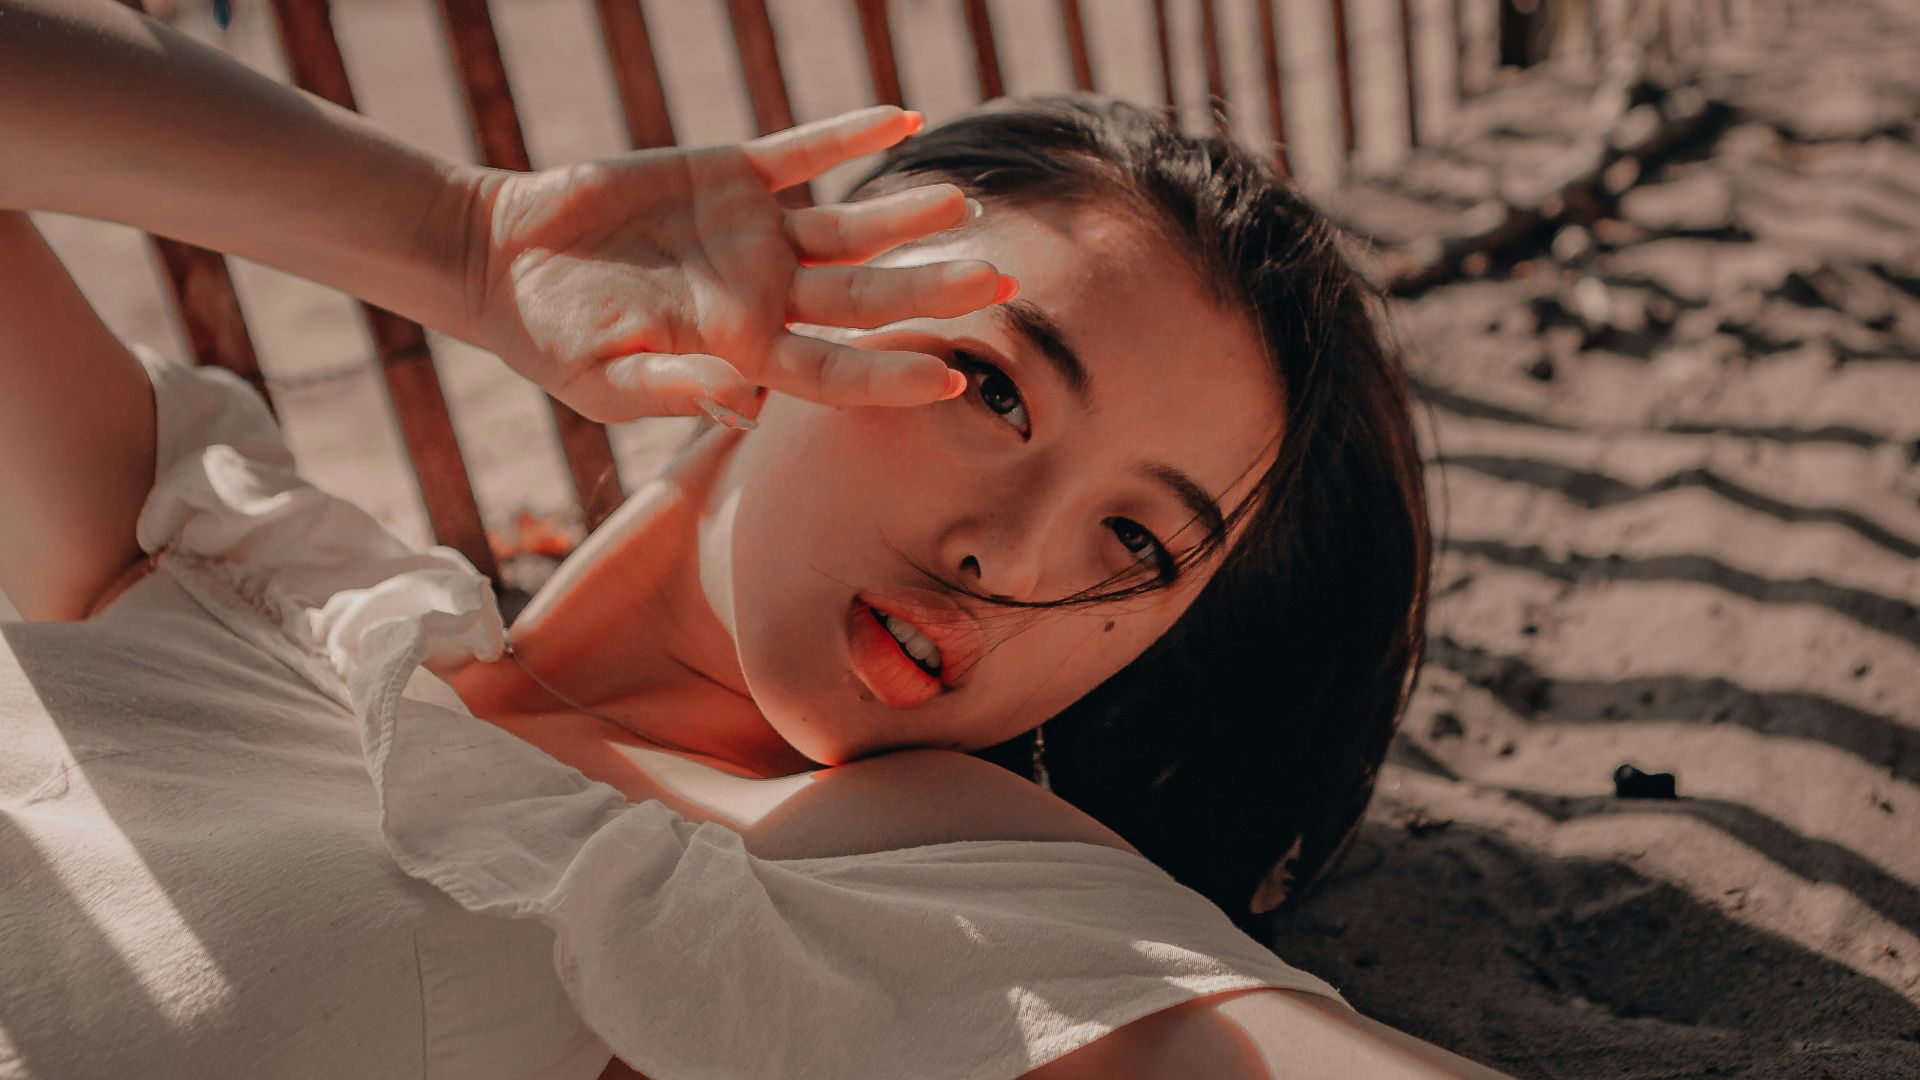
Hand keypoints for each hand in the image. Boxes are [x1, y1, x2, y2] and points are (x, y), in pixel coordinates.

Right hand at [458, 107, 1008, 423]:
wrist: (505, 259)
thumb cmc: (551, 335)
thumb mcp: (602, 377)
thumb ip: (673, 389)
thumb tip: (742, 401)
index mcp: (743, 351)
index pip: (835, 371)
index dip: (891, 376)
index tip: (952, 379)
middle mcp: (766, 294)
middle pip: (866, 297)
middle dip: (933, 292)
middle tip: (1003, 281)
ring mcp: (754, 234)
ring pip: (850, 227)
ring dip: (905, 214)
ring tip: (962, 202)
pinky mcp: (731, 176)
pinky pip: (802, 152)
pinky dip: (847, 132)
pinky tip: (901, 116)